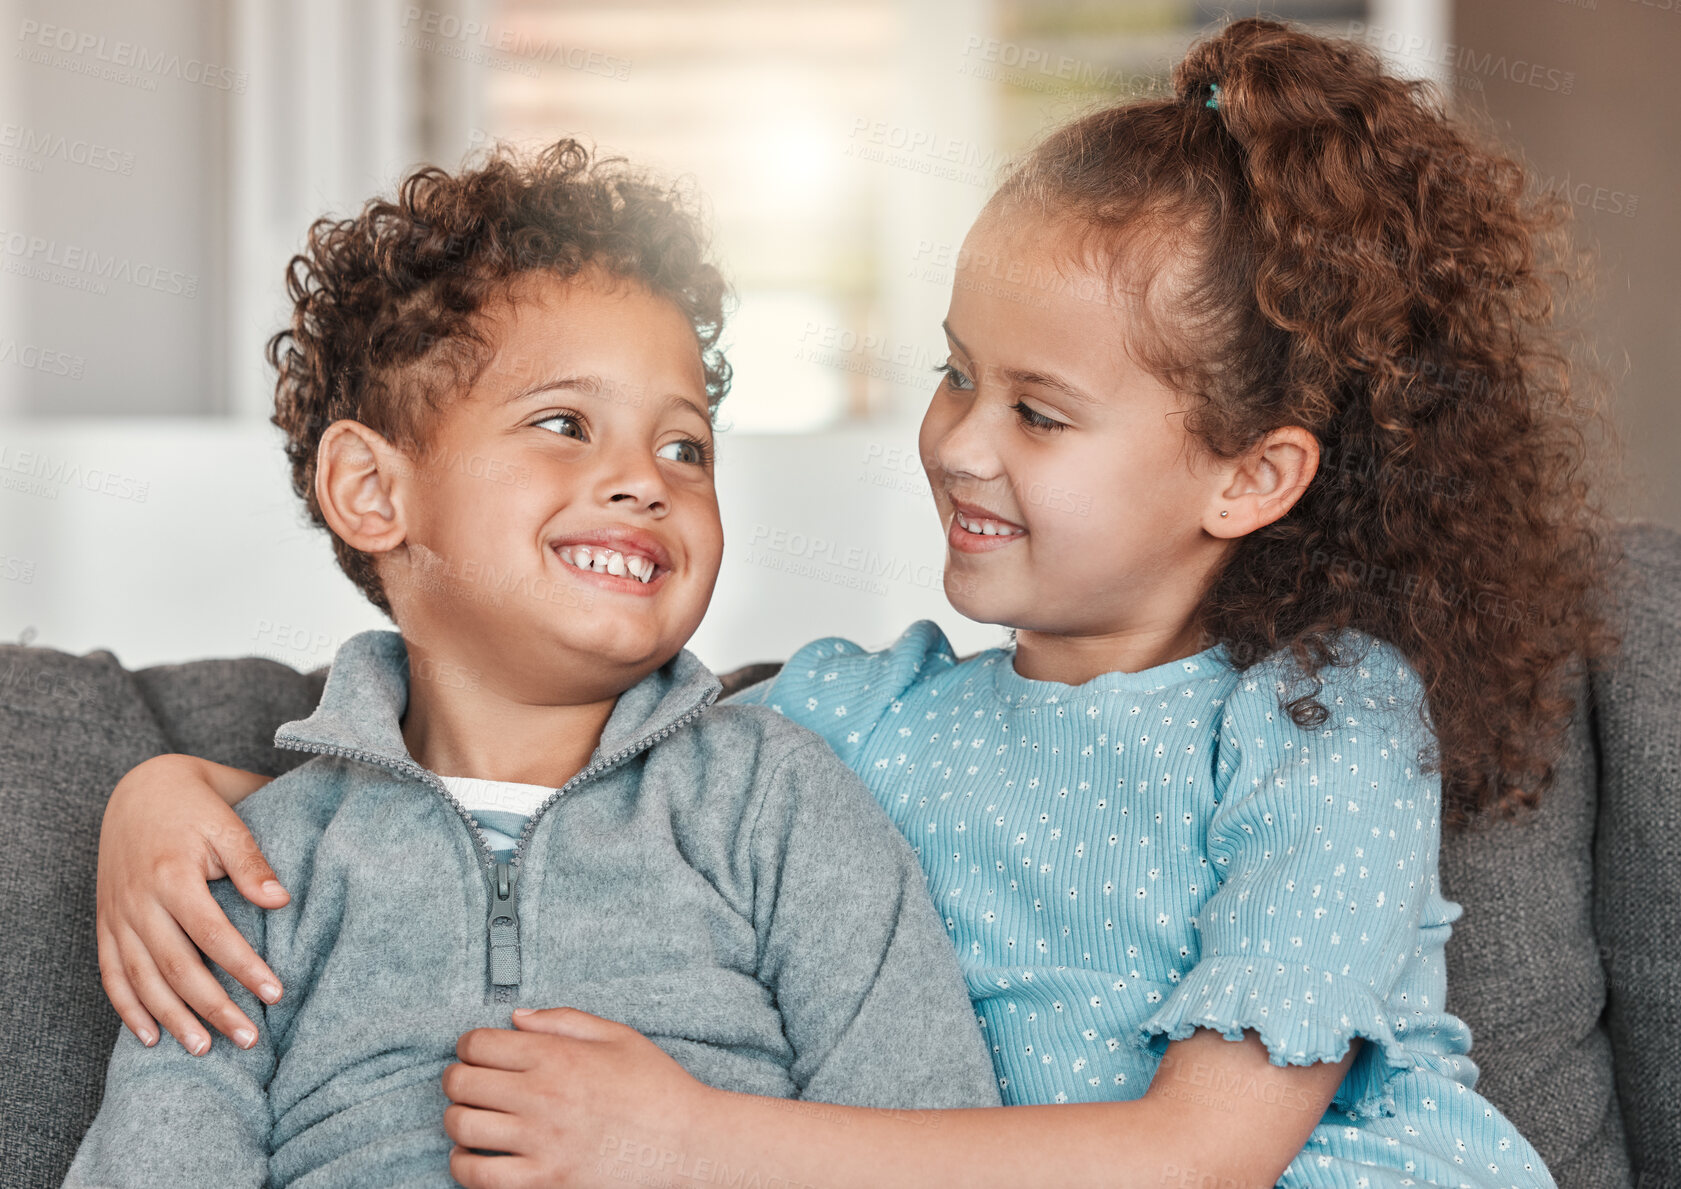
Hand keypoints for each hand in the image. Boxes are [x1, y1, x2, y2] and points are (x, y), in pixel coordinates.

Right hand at [96, 754, 286, 1053]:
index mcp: (172, 875)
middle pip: (176, 966)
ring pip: (141, 978)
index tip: (276, 994)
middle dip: (213, 1006)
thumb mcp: (228, 824)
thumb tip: (281, 902)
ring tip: (204, 1048)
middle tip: (248, 1039)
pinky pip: (111, 974)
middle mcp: (138, 901)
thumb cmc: (197, 808)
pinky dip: (127, 1009)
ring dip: (172, 1017)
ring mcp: (117, 915)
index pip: (212, 933)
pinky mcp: (106, 923)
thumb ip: (251, 863)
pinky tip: (151, 1036)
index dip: (243, 967)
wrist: (141, 789)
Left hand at [444, 1007, 713, 1188]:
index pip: (479, 1044)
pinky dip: (463, 1165)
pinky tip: (473, 1156)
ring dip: (456, 1120)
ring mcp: (541, 1142)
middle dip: (457, 1079)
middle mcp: (542, 1096)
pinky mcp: (545, 1181)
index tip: (475, 1052)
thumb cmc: (656, 1086)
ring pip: (462, 1128)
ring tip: (470, 1117)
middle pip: (462, 1083)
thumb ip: (563, 1021)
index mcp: (557, 1055)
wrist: (688, 1143)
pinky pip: (478, 1176)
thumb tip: (515, 1018)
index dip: (468, 1045)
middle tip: (467, 1083)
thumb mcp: (618, 1036)